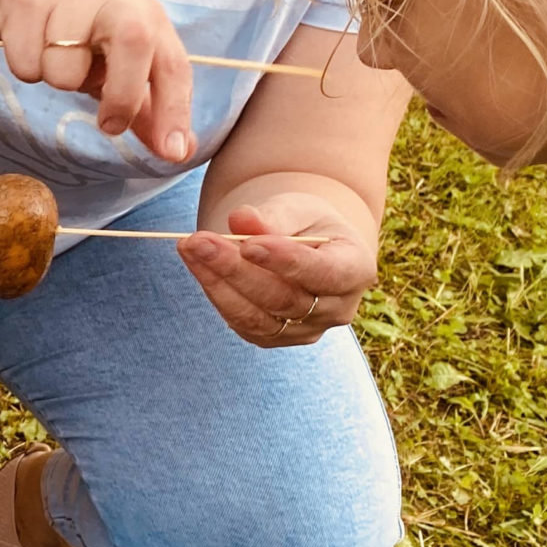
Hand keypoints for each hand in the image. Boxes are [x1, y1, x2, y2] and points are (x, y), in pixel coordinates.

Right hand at [0, 0, 195, 162]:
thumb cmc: (76, 27)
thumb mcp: (117, 61)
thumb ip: (146, 108)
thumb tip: (177, 151)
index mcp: (146, 17)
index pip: (173, 64)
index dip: (175, 110)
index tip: (171, 152)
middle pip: (134, 44)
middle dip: (122, 96)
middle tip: (107, 123)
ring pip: (65, 69)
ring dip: (58, 80)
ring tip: (55, 58)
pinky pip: (25, 63)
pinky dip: (25, 68)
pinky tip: (29, 45)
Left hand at [181, 193, 377, 349]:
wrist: (309, 247)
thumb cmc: (309, 223)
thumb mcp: (300, 208)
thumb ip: (274, 215)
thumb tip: (240, 219)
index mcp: (356, 270)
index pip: (322, 273)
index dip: (285, 261)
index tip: (247, 244)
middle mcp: (336, 309)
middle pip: (283, 298)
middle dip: (235, 269)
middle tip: (199, 241)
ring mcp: (306, 330)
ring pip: (257, 317)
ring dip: (217, 283)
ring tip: (190, 249)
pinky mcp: (276, 337)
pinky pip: (243, 322)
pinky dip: (216, 294)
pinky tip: (198, 265)